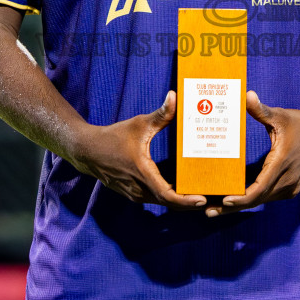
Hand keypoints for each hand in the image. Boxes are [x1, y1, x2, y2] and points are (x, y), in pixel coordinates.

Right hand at [68, 92, 206, 210]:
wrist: (87, 151)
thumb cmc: (113, 137)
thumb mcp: (138, 124)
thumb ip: (160, 114)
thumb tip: (174, 96)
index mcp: (142, 173)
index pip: (167, 195)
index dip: (185, 201)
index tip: (202, 200)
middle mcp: (138, 189)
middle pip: (169, 203)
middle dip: (190, 204)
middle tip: (213, 200)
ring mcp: (134, 194)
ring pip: (162, 202)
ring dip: (180, 203)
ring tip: (202, 197)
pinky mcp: (133, 193)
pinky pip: (155, 199)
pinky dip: (169, 198)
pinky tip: (183, 191)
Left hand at [217, 91, 299, 215]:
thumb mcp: (281, 116)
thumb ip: (262, 110)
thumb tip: (247, 95)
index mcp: (282, 164)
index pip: (259, 189)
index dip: (241, 198)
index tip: (224, 200)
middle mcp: (288, 180)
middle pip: (257, 200)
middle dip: (233, 207)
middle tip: (209, 211)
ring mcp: (292, 187)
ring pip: (263, 201)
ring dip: (241, 205)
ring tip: (217, 207)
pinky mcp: (293, 188)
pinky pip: (269, 197)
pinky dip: (253, 199)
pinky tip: (237, 199)